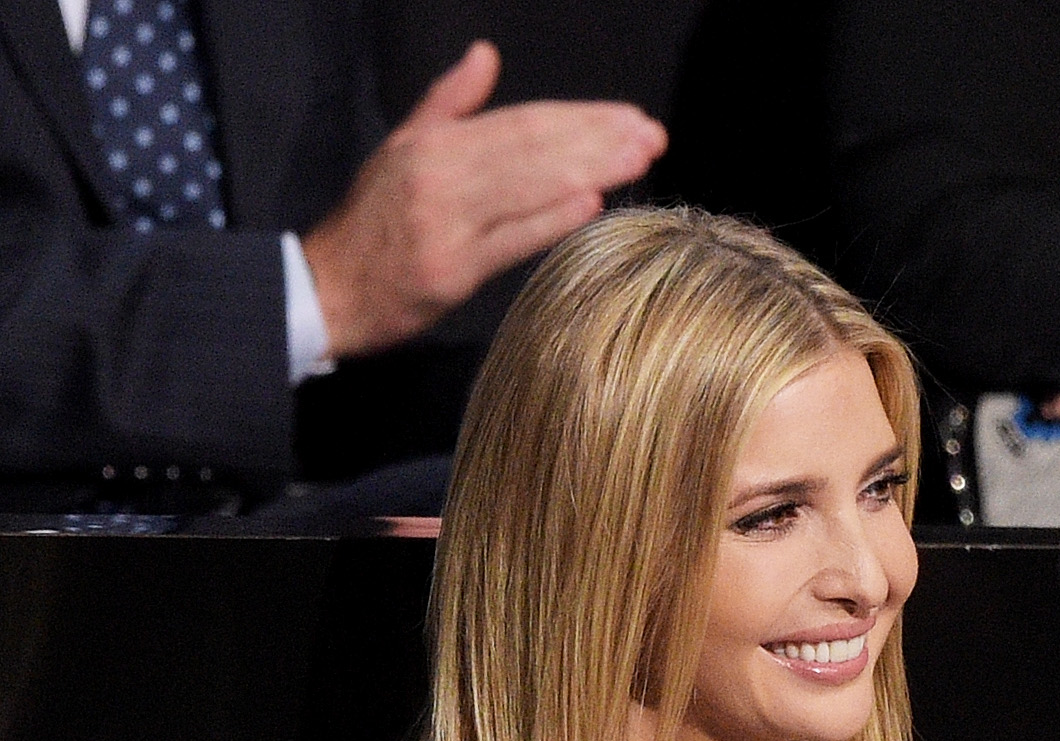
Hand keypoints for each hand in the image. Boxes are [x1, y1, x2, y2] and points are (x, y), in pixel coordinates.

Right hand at [301, 41, 665, 358]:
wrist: (328, 287)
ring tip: (637, 160)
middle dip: (598, 140)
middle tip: (652, 136)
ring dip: (589, 170)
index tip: (628, 117)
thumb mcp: (403, 146)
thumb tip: (485, 54)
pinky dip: (550, 219)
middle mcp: (440, 177)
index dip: (579, 117)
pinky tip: (591, 203)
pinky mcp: (452, 270)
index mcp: (433, 144)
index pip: (521, 122)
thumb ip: (449, 101)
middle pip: (532, 149)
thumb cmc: (375, 219)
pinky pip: (509, 240)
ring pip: (527, 187)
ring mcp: (446, 224)